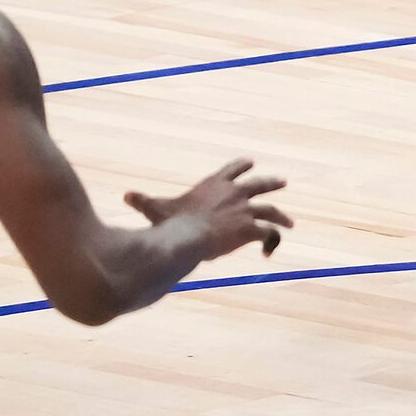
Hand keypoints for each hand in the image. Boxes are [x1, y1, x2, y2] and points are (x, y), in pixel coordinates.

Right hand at [128, 157, 291, 258]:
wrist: (189, 235)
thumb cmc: (172, 222)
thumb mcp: (157, 208)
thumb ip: (144, 201)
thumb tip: (125, 195)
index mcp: (215, 184)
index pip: (234, 169)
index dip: (242, 166)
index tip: (251, 163)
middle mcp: (235, 193)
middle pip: (260, 184)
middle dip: (272, 183)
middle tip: (282, 182)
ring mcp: (245, 209)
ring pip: (271, 210)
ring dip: (281, 217)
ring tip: (289, 224)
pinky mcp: (251, 228)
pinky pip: (268, 235)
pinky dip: (271, 242)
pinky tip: (268, 252)